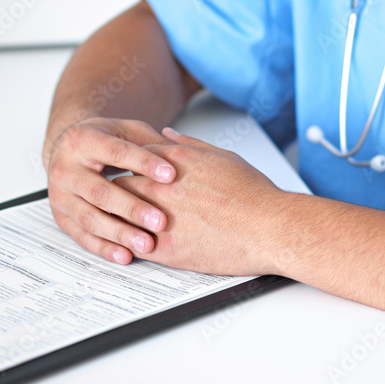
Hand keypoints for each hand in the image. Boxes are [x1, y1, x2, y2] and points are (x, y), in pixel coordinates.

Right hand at [45, 118, 177, 263]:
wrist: (68, 149)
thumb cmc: (104, 140)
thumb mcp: (126, 131)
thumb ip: (150, 142)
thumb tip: (181, 152)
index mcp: (82, 140)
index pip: (116, 152)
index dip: (144, 163)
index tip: (171, 175)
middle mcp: (65, 168)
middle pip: (100, 192)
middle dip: (132, 208)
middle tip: (160, 220)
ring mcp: (61, 195)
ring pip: (90, 218)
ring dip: (120, 233)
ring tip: (147, 243)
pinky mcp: (62, 217)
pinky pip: (83, 237)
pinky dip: (105, 248)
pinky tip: (125, 254)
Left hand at [112, 127, 286, 275]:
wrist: (269, 228)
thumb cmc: (253, 195)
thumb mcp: (223, 156)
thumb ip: (190, 144)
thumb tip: (168, 134)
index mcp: (174, 162)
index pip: (131, 157)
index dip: (127, 166)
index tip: (125, 172)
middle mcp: (161, 187)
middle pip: (118, 185)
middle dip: (117, 192)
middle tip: (116, 199)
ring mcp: (159, 218)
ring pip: (117, 216)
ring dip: (117, 218)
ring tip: (118, 222)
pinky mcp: (165, 249)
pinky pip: (130, 245)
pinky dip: (125, 244)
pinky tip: (128, 244)